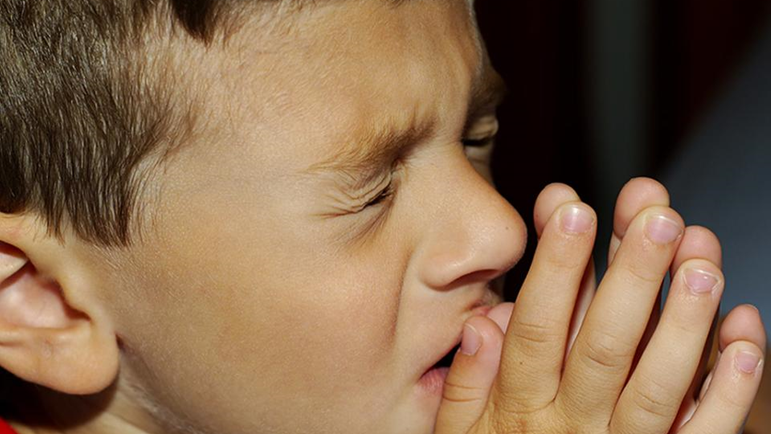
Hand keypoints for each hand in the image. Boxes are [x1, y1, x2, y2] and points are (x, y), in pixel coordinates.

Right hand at [434, 178, 766, 433]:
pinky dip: (730, 387)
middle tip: (659, 218)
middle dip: (633, 279)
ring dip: (684, 322)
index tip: (573, 210)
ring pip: (659, 385)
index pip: (538, 329)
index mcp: (522, 409)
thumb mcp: (462, 433)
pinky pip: (701, 433)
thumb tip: (481, 322)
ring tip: (703, 259)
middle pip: (606, 346)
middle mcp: (574, 427)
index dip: (556, 269)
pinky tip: (745, 332)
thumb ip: (468, 383)